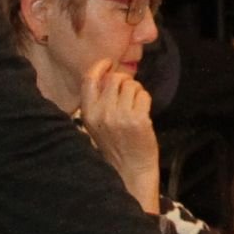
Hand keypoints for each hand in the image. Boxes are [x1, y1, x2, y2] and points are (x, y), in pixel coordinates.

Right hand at [79, 59, 159, 209]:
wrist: (130, 170)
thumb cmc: (115, 145)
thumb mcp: (97, 124)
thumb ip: (99, 101)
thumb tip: (109, 75)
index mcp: (88, 113)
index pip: (89, 79)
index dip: (100, 66)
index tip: (108, 63)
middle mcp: (102, 113)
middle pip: (115, 78)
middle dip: (125, 80)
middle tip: (129, 91)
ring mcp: (121, 117)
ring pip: (132, 85)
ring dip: (136, 90)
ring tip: (135, 104)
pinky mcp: (139, 120)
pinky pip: (144, 95)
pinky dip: (145, 100)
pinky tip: (142, 112)